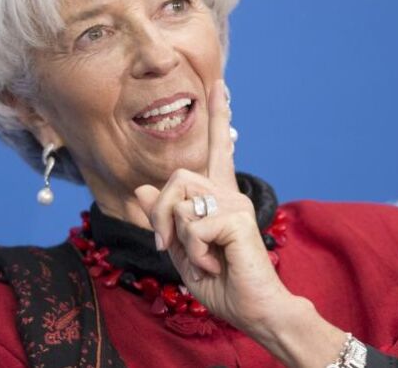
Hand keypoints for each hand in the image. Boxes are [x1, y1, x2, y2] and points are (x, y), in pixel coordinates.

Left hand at [134, 80, 291, 330]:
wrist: (255, 311)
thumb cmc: (223, 285)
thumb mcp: (182, 251)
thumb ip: (165, 220)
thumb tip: (142, 186)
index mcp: (220, 199)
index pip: (220, 152)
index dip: (220, 118)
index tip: (221, 86)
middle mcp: (230, 194)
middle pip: (176, 176)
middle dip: (160, 214)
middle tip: (166, 245)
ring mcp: (235, 203)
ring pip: (179, 199)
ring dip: (177, 236)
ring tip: (202, 260)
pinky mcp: (237, 217)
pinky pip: (192, 225)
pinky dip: (194, 252)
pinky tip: (216, 265)